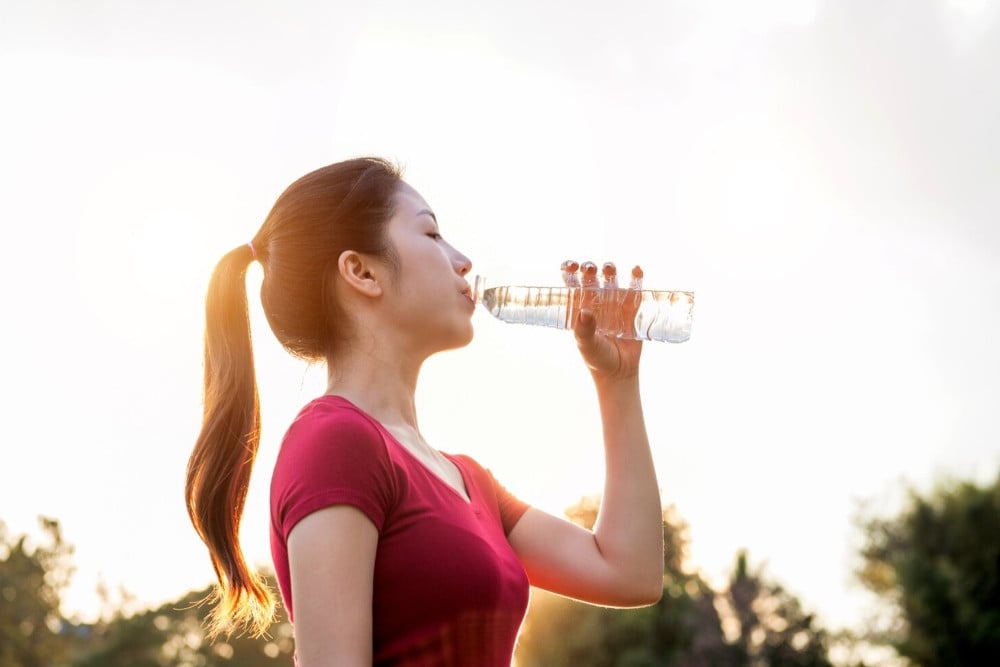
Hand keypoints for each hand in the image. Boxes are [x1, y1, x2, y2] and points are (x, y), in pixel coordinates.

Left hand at [562, 260, 643, 382]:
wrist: (619, 372)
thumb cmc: (597, 358)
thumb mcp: (587, 345)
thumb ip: (584, 330)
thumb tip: (584, 312)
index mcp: (579, 307)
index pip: (572, 284)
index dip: (569, 271)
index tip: (571, 266)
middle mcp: (595, 302)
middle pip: (591, 278)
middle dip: (590, 269)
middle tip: (591, 269)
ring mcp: (614, 303)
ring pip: (611, 280)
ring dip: (610, 270)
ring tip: (610, 269)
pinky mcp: (632, 308)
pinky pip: (634, 289)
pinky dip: (636, 278)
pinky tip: (636, 270)